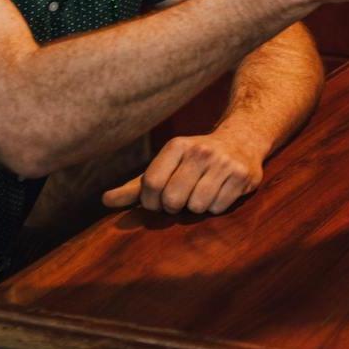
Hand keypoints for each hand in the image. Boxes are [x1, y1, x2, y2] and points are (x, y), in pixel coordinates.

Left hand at [102, 126, 270, 214]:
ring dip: (196, 207)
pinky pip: (218, 207)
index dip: (151, 201)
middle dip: (174, 206)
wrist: (242, 140)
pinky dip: (216, 206)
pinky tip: (220, 191)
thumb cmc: (194, 160)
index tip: (158, 201)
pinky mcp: (243, 176)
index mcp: (177, 145)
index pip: (151, 185)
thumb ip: (135, 186)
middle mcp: (200, 151)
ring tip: (202, 192)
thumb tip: (105, 201)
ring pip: (197, 206)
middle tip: (181, 198)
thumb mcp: (166, 166)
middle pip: (172, 198)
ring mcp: (224, 163)